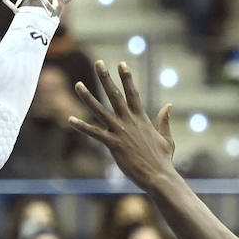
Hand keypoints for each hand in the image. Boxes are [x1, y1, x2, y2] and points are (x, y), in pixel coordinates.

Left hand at [70, 60, 174, 189]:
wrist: (159, 176)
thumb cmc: (163, 160)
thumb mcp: (166, 138)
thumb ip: (164, 121)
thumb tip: (168, 106)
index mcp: (142, 119)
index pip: (133, 93)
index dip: (127, 78)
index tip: (121, 64)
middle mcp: (130, 122)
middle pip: (115, 95)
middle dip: (106, 78)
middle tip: (98, 62)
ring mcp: (120, 132)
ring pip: (101, 110)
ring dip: (88, 97)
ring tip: (78, 84)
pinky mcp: (113, 145)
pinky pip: (94, 134)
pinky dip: (82, 127)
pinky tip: (70, 119)